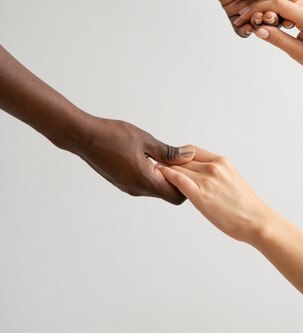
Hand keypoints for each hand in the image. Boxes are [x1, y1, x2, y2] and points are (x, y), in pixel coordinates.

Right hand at [74, 116, 194, 203]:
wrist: (83, 137)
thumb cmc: (112, 136)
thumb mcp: (146, 140)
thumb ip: (169, 152)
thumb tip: (189, 156)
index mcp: (146, 181)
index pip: (176, 196)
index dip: (187, 185)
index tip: (189, 168)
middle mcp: (137, 189)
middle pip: (167, 193)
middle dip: (177, 179)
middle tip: (181, 159)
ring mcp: (128, 187)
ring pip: (155, 188)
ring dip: (164, 176)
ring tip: (167, 156)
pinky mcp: (122, 182)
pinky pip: (144, 183)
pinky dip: (152, 174)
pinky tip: (151, 157)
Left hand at [157, 146, 269, 241]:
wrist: (257, 221)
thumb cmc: (246, 207)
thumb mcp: (231, 180)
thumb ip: (216, 175)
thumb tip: (202, 177)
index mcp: (221, 161)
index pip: (191, 150)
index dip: (177, 156)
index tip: (168, 162)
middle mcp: (213, 167)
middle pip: (182, 159)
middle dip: (167, 162)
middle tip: (153, 166)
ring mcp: (206, 180)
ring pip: (177, 168)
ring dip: (163, 169)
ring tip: (151, 171)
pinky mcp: (200, 195)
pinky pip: (178, 179)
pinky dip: (165, 174)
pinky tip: (157, 175)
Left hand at [201, 0, 291, 36]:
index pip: (284, 8)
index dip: (286, 14)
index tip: (287, 17)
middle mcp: (262, 1)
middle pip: (272, 19)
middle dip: (271, 21)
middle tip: (268, 16)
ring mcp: (248, 8)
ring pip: (257, 25)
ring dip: (258, 26)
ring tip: (255, 20)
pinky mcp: (233, 12)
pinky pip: (240, 28)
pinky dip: (244, 31)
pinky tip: (246, 29)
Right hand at [242, 0, 302, 80]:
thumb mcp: (298, 53)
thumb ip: (277, 39)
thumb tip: (258, 30)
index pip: (278, 5)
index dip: (258, 8)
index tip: (244, 16)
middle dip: (261, 5)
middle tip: (245, 15)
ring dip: (271, 3)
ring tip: (256, 14)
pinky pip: (296, 2)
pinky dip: (282, 5)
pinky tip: (272, 14)